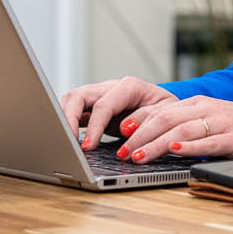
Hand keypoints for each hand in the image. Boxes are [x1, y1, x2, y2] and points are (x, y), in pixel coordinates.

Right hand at [60, 76, 176, 149]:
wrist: (168, 107)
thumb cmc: (168, 110)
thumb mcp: (166, 114)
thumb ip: (147, 119)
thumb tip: (125, 128)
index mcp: (130, 86)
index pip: (104, 104)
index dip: (94, 126)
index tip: (88, 146)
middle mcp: (111, 88)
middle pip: (79, 95)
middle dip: (68, 118)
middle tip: (67, 142)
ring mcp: (100, 96)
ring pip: (72, 99)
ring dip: (64, 118)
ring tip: (64, 140)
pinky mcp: (94, 108)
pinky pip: (75, 110)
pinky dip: (68, 122)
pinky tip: (68, 138)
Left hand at [118, 97, 232, 162]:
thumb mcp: (207, 119)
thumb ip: (183, 123)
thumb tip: (151, 137)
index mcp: (196, 103)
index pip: (161, 109)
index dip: (139, 120)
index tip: (121, 131)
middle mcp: (205, 109)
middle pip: (166, 119)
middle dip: (141, 136)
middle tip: (124, 151)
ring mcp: (220, 123)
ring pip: (182, 131)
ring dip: (157, 144)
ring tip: (140, 156)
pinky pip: (209, 142)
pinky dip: (189, 147)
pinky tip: (175, 152)